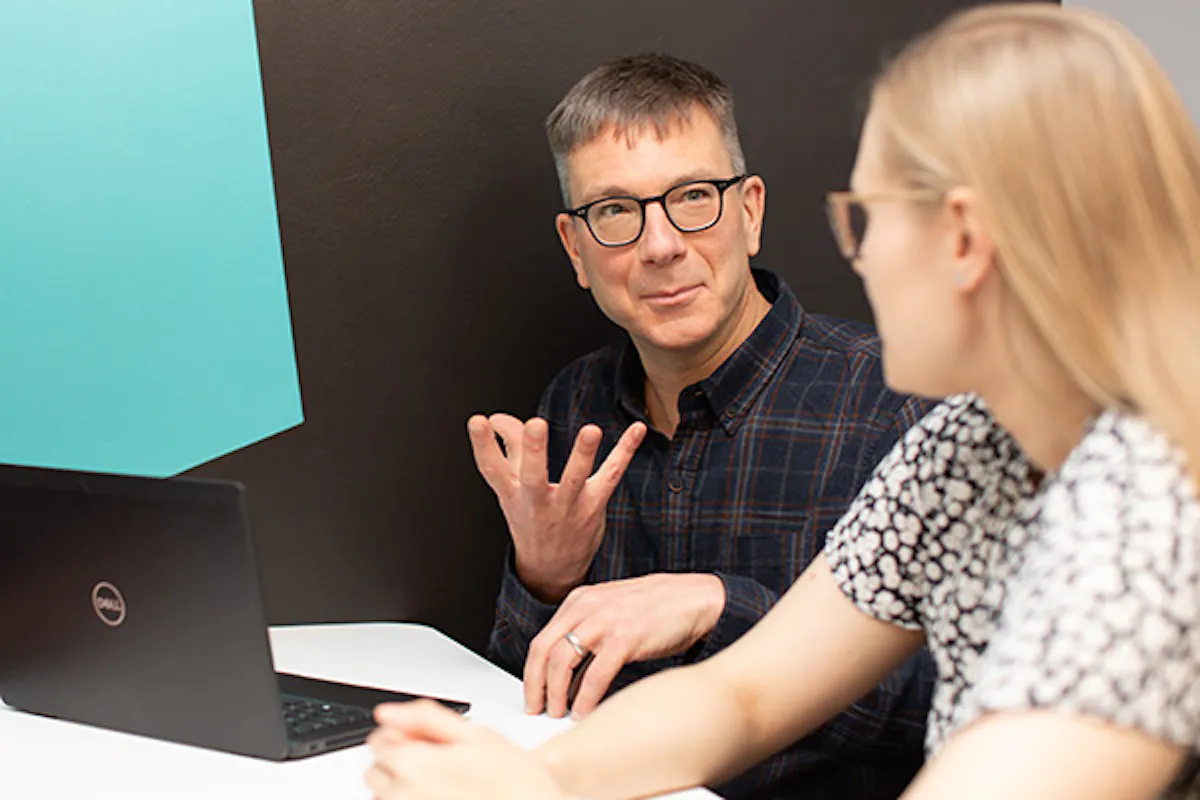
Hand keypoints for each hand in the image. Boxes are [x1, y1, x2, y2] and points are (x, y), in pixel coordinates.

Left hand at [365, 700, 564, 799]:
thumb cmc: (512, 778)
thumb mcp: (473, 734)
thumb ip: (424, 718)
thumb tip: (387, 712)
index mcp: (415, 765)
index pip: (377, 742)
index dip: (400, 734)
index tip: (422, 738)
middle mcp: (404, 796)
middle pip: (376, 771)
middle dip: (398, 761)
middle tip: (437, 760)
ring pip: (384, 796)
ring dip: (401, 786)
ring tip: (442, 784)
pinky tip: (441, 796)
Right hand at [467, 413, 646, 601]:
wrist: (552, 569)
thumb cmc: (532, 519)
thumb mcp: (512, 489)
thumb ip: (510, 448)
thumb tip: (499, 418)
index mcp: (511, 494)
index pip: (491, 468)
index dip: (482, 445)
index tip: (477, 421)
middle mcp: (538, 501)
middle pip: (533, 476)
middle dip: (533, 451)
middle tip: (535, 425)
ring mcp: (567, 506)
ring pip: (576, 479)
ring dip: (583, 454)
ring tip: (591, 431)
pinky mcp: (594, 506)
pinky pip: (611, 475)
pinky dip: (625, 451)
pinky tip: (637, 429)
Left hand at [524, 573, 725, 718]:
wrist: (695, 598)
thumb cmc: (658, 609)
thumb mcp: (612, 611)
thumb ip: (588, 633)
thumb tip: (568, 674)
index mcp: (580, 600)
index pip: (541, 640)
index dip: (531, 672)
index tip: (532, 694)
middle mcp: (587, 607)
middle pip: (543, 651)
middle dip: (535, 685)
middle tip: (538, 708)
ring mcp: (605, 621)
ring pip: (562, 662)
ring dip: (556, 694)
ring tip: (559, 712)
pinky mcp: (626, 637)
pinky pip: (595, 674)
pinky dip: (585, 698)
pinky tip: (585, 711)